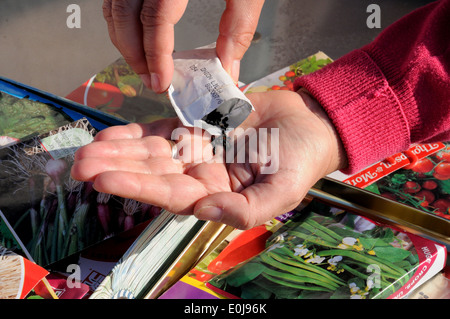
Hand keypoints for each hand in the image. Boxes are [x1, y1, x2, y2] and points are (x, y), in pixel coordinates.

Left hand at [71, 90, 346, 228]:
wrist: (309, 123)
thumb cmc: (301, 161)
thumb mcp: (282, 193)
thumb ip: (246, 211)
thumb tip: (203, 209)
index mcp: (216, 195)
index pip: (170, 195)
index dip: (137, 187)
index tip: (103, 180)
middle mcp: (199, 175)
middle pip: (151, 173)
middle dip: (116, 169)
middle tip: (78, 165)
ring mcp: (196, 150)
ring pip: (151, 152)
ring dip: (119, 151)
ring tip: (85, 150)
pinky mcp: (197, 126)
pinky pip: (162, 130)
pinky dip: (136, 132)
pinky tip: (111, 134)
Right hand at [102, 0, 263, 92]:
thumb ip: (238, 26)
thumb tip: (228, 66)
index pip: (155, 18)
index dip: (156, 54)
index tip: (161, 80)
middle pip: (124, 14)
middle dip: (133, 54)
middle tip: (151, 79)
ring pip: (114, 5)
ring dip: (124, 40)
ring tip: (143, 64)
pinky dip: (121, 20)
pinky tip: (136, 36)